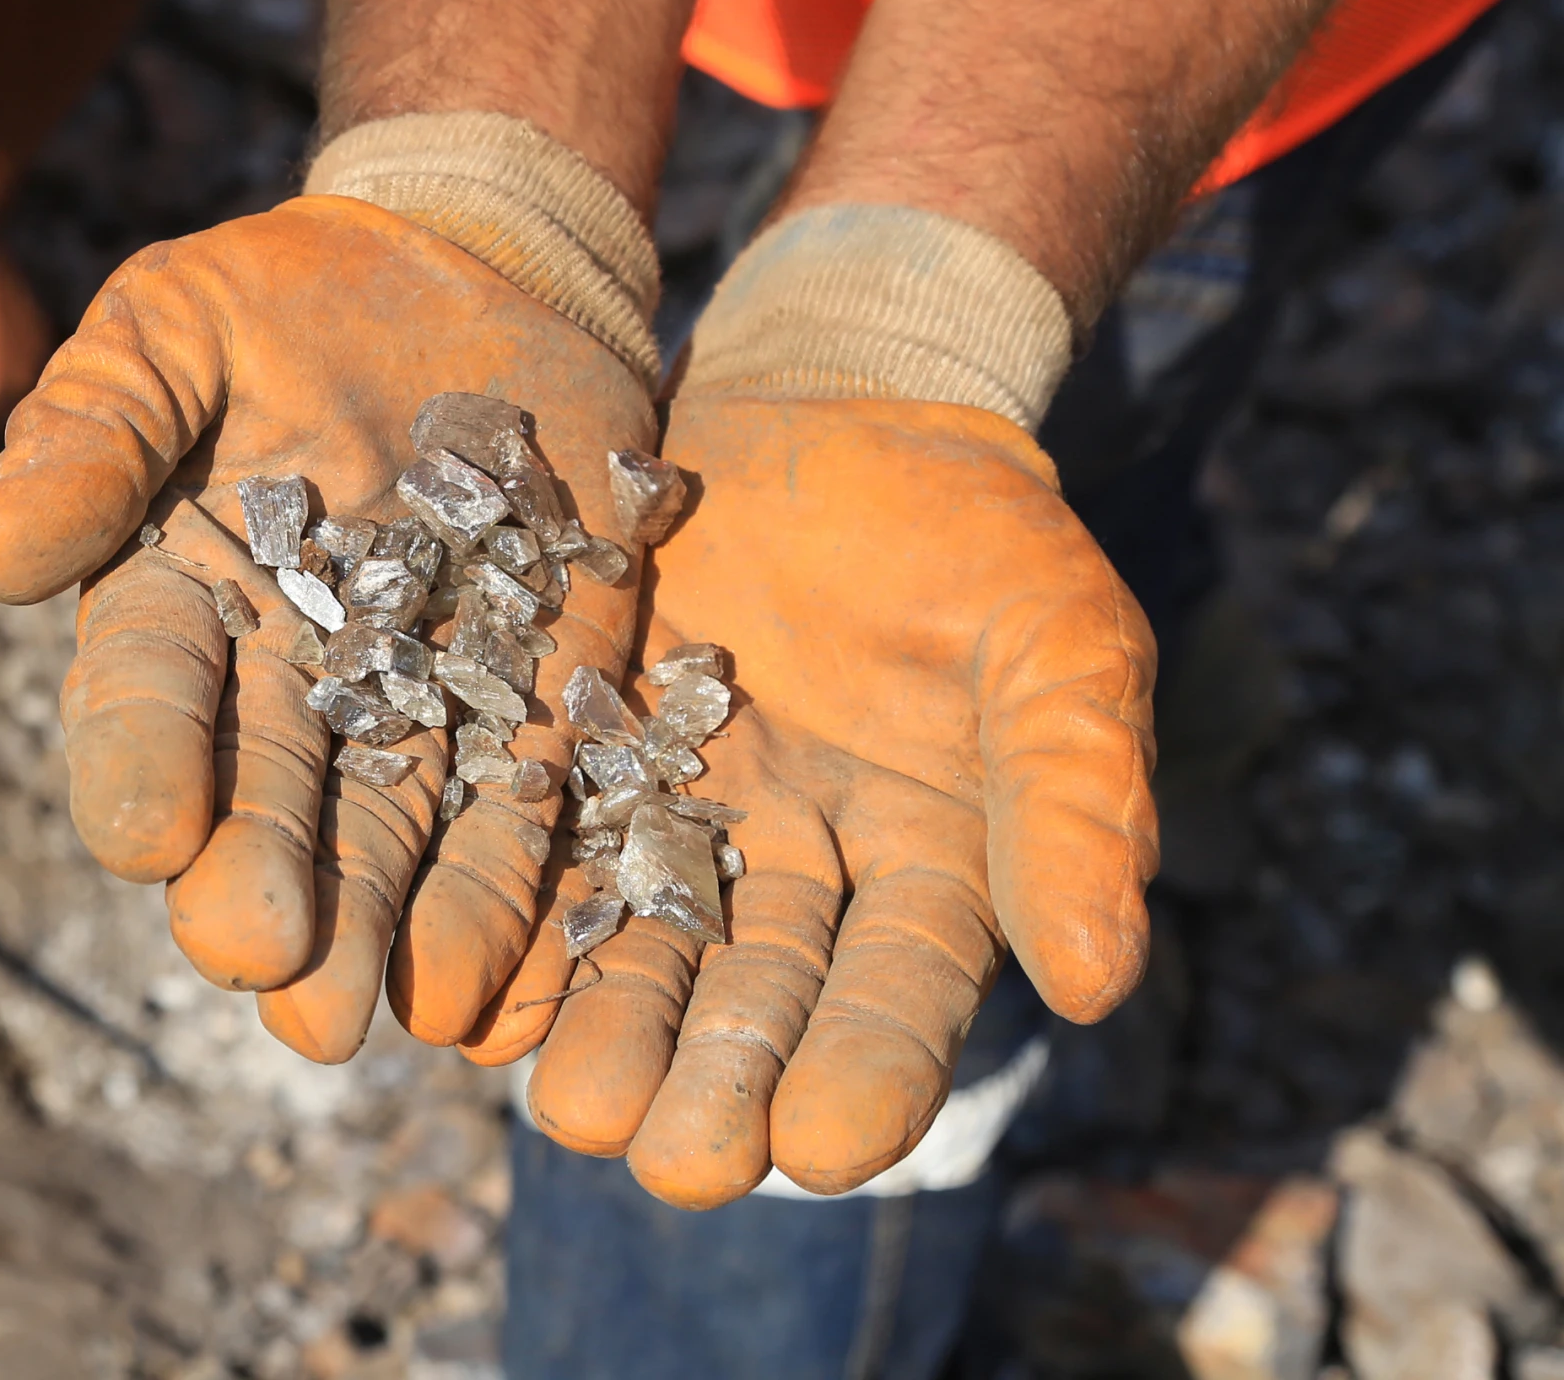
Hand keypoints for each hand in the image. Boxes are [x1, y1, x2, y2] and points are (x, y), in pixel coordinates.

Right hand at [0, 194, 657, 1061]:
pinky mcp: (539, 699)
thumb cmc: (281, 295)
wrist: (469, 269)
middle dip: (260, 882)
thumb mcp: (169, 326)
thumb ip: (93, 429)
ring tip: (369, 1015)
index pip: (145, 703)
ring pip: (388, 835)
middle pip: (264, 802)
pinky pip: (522, 809)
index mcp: (173, 604)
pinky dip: (508, 893)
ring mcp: (415, 701)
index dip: (143, 769)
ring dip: (377, 927)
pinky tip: (495, 977)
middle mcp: (283, 683)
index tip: (150, 837)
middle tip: (261, 954)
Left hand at [516, 395, 1156, 1203]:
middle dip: (709, 1083)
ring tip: (560, 1107)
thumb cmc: (978, 525)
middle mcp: (796, 871)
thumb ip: (1073, 802)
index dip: (866, 1073)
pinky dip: (507, 918)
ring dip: (598, 1027)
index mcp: (931, 869)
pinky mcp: (577, 746)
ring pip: (636, 942)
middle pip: (752, 997)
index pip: (901, 996)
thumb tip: (1098, 984)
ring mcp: (680, 812)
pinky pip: (537, 846)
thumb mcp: (1054, 642)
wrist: (834, 401)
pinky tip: (464, 987)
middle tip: (667, 1162)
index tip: (821, 1150)